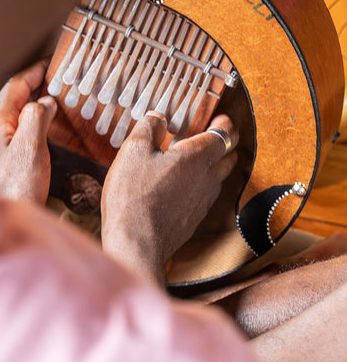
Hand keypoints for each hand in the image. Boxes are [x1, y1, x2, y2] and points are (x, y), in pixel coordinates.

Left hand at [0, 58, 56, 203]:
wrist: (1, 225)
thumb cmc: (14, 190)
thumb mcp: (30, 149)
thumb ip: (37, 118)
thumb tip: (46, 101)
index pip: (16, 86)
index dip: (36, 71)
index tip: (53, 61)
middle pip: (16, 98)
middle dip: (38, 85)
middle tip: (61, 78)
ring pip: (18, 114)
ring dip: (38, 103)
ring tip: (60, 98)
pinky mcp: (3, 159)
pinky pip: (20, 130)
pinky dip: (36, 121)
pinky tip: (50, 127)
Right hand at [101, 112, 237, 284]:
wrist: (136, 243)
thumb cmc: (134, 195)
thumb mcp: (133, 150)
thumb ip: (148, 127)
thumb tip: (157, 117)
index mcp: (198, 156)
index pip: (225, 133)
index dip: (224, 122)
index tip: (219, 117)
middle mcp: (209, 178)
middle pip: (228, 156)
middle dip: (223, 143)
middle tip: (206, 134)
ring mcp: (204, 201)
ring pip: (219, 177)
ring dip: (212, 165)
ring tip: (191, 158)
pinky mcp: (195, 218)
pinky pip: (205, 194)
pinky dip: (200, 184)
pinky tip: (179, 184)